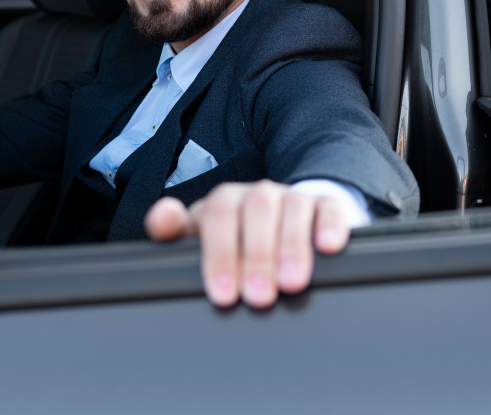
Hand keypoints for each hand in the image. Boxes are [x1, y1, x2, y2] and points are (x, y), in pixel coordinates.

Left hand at [145, 180, 349, 307]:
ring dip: (291, 246)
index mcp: (224, 201)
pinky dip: (329, 225)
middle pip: (255, 213)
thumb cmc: (236, 238)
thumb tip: (161, 218)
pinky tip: (328, 247)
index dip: (219, 255)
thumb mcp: (202, 237)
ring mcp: (292, 197)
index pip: (217, 216)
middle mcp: (257, 194)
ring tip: (291, 283)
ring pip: (292, 209)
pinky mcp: (324, 204)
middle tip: (258, 296)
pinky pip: (328, 208)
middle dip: (256, 257)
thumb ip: (175, 230)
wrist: (281, 220)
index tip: (222, 293)